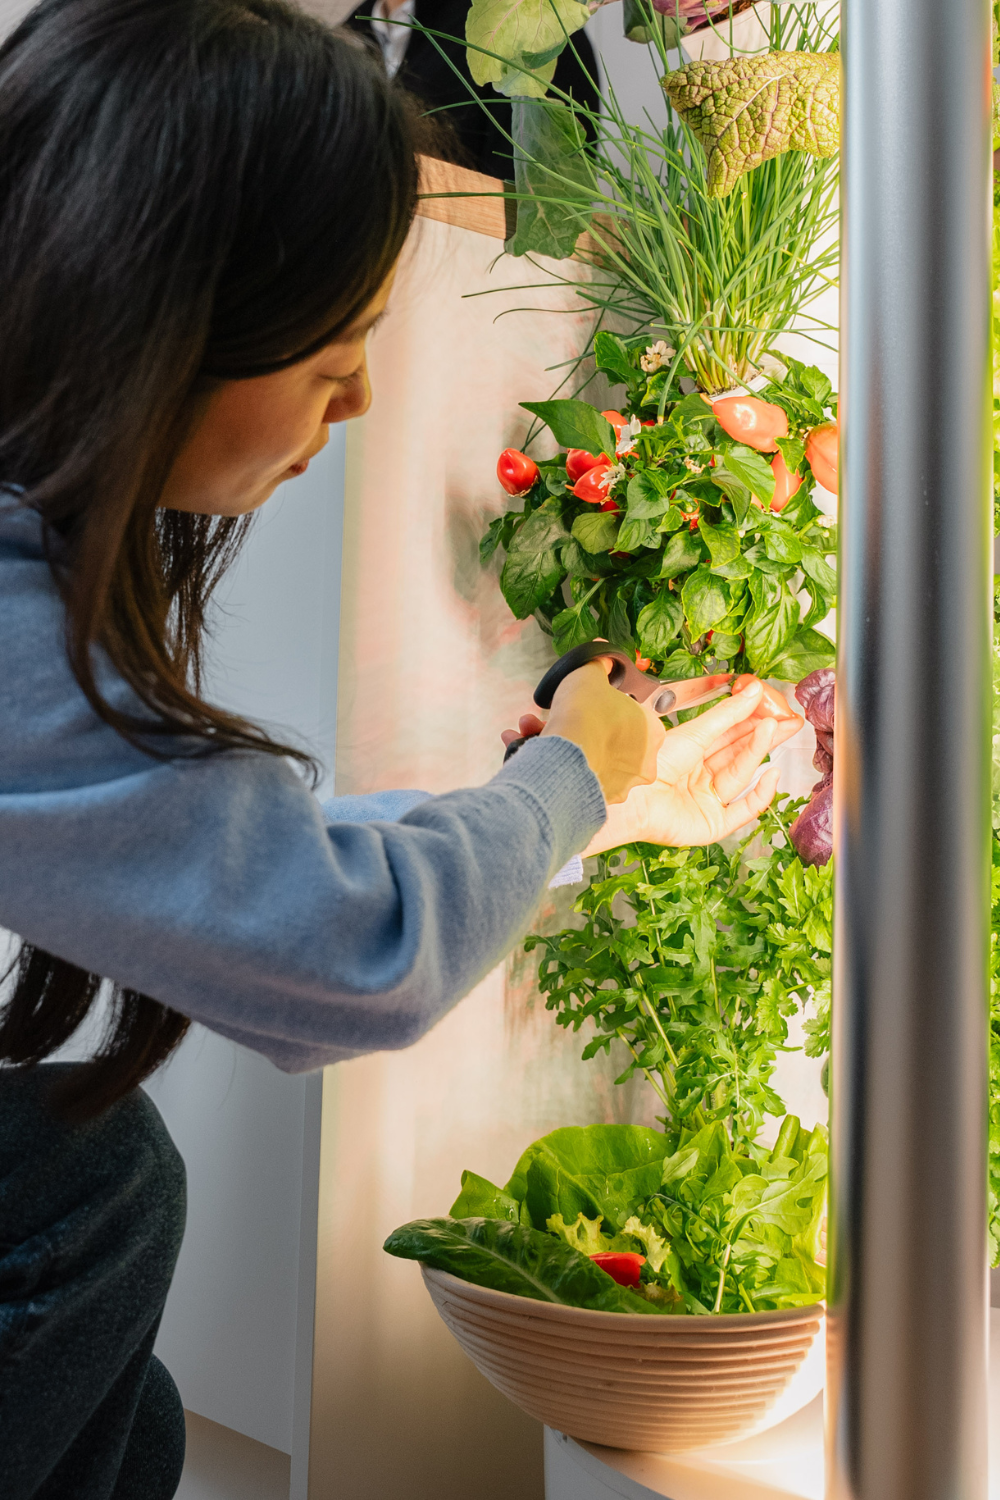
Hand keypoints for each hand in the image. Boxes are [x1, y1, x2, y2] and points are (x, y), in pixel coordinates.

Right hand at [502, 657, 664, 804]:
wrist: (562, 759)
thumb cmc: (584, 716)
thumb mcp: (589, 674)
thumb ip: (596, 664)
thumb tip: (600, 655)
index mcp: (651, 731)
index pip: (634, 713)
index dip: (607, 704)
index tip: (588, 701)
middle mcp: (641, 763)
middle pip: (606, 737)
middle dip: (575, 723)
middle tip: (555, 713)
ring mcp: (618, 785)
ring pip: (585, 757)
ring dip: (556, 739)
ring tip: (530, 727)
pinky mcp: (592, 800)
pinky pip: (570, 775)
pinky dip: (549, 760)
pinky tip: (525, 746)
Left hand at [583, 677, 803, 852]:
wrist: (631, 797)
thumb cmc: (650, 763)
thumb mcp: (693, 732)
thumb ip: (727, 714)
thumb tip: (754, 690)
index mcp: (690, 755)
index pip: (728, 736)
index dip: (751, 721)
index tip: (774, 706)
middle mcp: (699, 778)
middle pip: (739, 755)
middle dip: (764, 737)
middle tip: (789, 720)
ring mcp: (706, 802)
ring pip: (741, 776)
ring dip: (758, 752)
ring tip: (774, 729)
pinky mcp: (712, 825)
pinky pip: (743, 812)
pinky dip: (760, 795)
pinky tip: (771, 774)